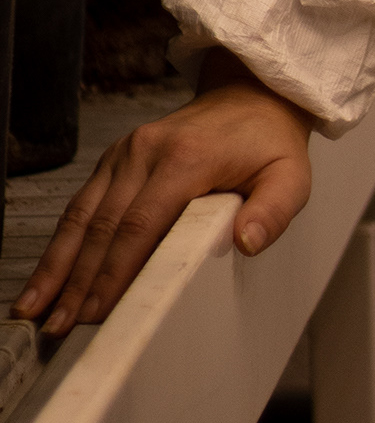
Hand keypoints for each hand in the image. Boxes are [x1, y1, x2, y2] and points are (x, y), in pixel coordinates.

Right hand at [10, 47, 313, 334]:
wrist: (254, 94)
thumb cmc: (269, 143)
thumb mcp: (291, 175)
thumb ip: (274, 210)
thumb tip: (247, 242)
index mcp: (188, 157)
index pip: (142, 224)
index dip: (115, 272)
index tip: (97, 313)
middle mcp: (149, 150)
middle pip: (105, 225)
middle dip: (79, 281)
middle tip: (59, 328)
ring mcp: (128, 150)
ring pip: (84, 215)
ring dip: (58, 265)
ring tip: (36, 310)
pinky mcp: (118, 156)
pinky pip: (84, 202)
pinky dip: (62, 242)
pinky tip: (46, 276)